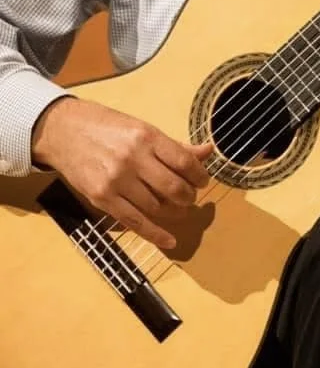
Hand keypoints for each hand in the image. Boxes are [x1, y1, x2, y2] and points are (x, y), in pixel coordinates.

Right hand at [32, 97, 212, 248]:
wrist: (63, 131)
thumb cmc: (107, 127)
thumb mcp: (142, 128)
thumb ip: (175, 145)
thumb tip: (208, 151)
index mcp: (146, 136)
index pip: (184, 161)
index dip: (199, 175)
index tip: (203, 181)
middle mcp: (133, 159)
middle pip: (173, 187)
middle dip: (189, 197)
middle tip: (190, 197)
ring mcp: (116, 180)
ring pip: (156, 206)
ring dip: (174, 212)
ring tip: (178, 209)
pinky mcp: (101, 198)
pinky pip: (134, 222)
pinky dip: (155, 234)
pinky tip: (169, 240)